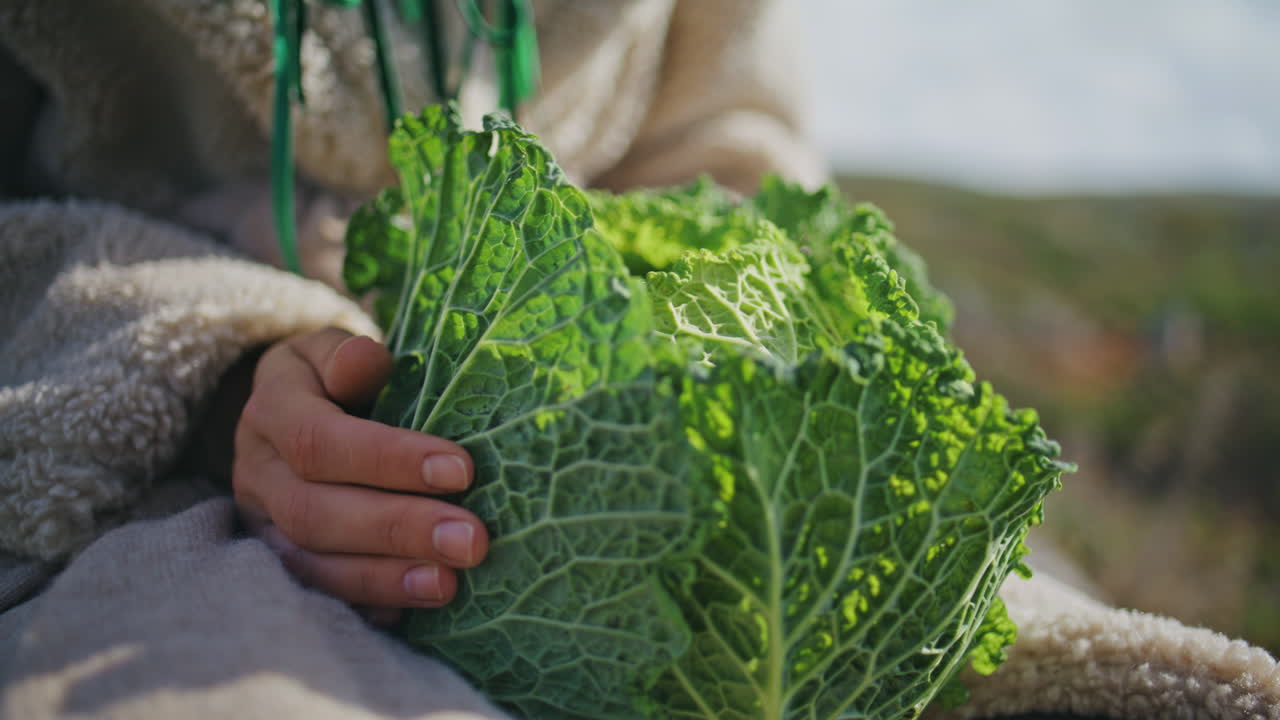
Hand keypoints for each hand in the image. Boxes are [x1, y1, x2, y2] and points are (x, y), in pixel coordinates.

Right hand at [232, 328, 487, 622]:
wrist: (292, 410)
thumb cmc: (334, 377)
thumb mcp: (333, 350)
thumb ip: (348, 354)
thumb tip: (365, 362)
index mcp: (272, 409)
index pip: (320, 441)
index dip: (389, 460)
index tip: (462, 471)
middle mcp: (257, 471)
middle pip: (316, 511)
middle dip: (398, 529)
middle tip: (471, 541)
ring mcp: (262, 524)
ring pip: (313, 563)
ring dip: (386, 577)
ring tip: (449, 582)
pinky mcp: (279, 562)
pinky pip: (318, 593)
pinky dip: (368, 602)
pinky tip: (416, 604)